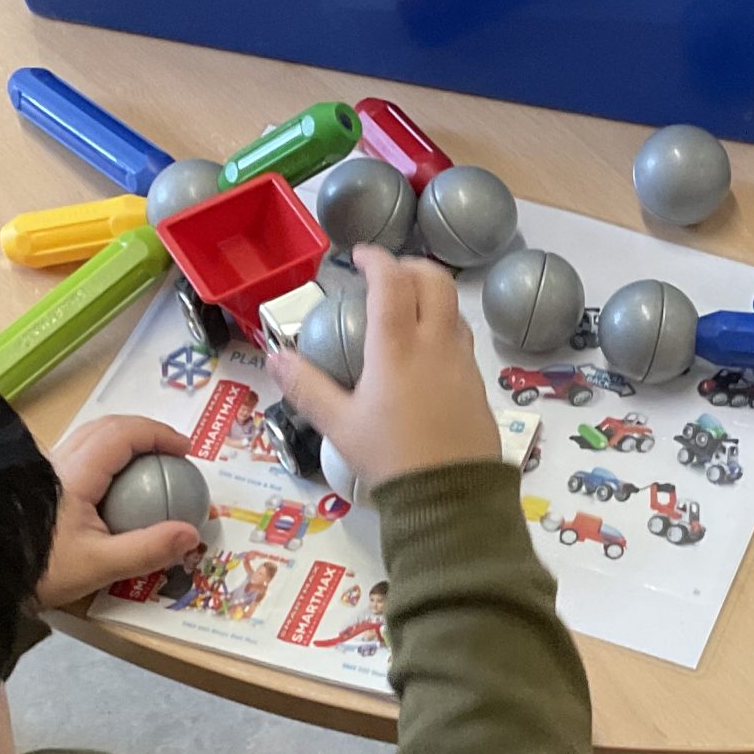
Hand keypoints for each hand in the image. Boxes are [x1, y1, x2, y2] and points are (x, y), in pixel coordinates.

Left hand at [35, 415, 203, 608]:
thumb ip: (148, 549)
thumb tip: (191, 533)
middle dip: (144, 432)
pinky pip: (79, 454)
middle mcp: (58, 460)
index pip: (122, 433)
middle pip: (106, 427)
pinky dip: (107, 457)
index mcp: (75, 472)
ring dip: (124, 442)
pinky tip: (115, 485)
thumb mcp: (99, 565)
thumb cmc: (40, 568)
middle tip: (172, 454)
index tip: (185, 449)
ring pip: (90, 438)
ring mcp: (44, 468)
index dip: (157, 434)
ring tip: (148, 465)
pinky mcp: (37, 482)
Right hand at [267, 247, 499, 485]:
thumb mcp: (339, 425)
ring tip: (407, 311)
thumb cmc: (390, 459)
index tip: (360, 255)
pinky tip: (427, 355)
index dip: (376, 258)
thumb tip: (274, 357)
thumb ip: (306, 387)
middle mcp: (436, 345)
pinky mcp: (479, 385)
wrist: (451, 497)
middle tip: (388, 275)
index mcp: (397, 347)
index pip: (391, 281)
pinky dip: (444, 329)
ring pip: (454, 309)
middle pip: (436, 280)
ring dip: (432, 296)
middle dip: (411, 266)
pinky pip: (463, 341)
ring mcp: (463, 363)